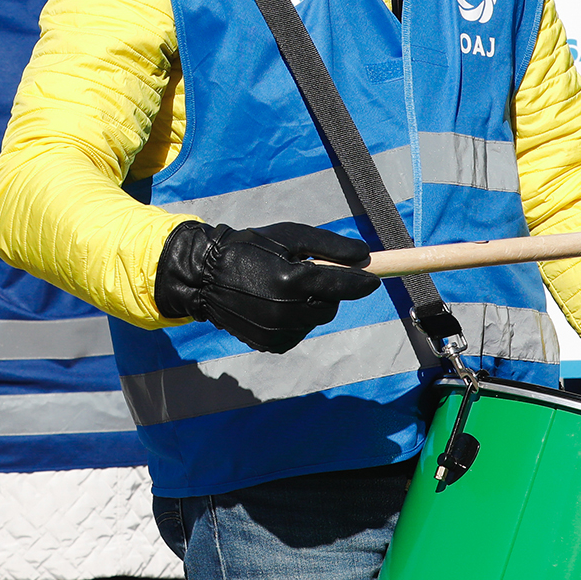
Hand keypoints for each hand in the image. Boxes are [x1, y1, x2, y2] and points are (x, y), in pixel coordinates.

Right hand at [154, 221, 380, 353]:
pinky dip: (296, 320)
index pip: (341, 285)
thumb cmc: (251, 248)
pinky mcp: (270, 344)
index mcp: (291, 279)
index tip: (372, 279)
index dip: (360, 282)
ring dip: (311, 306)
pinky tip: (276, 305)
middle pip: (330, 307)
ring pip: (315, 321)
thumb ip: (330, 246)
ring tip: (285, 288)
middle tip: (308, 275)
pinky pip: (298, 332)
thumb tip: (366, 256)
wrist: (207, 276)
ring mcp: (277, 331)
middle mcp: (285, 310)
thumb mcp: (290, 235)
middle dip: (327, 292)